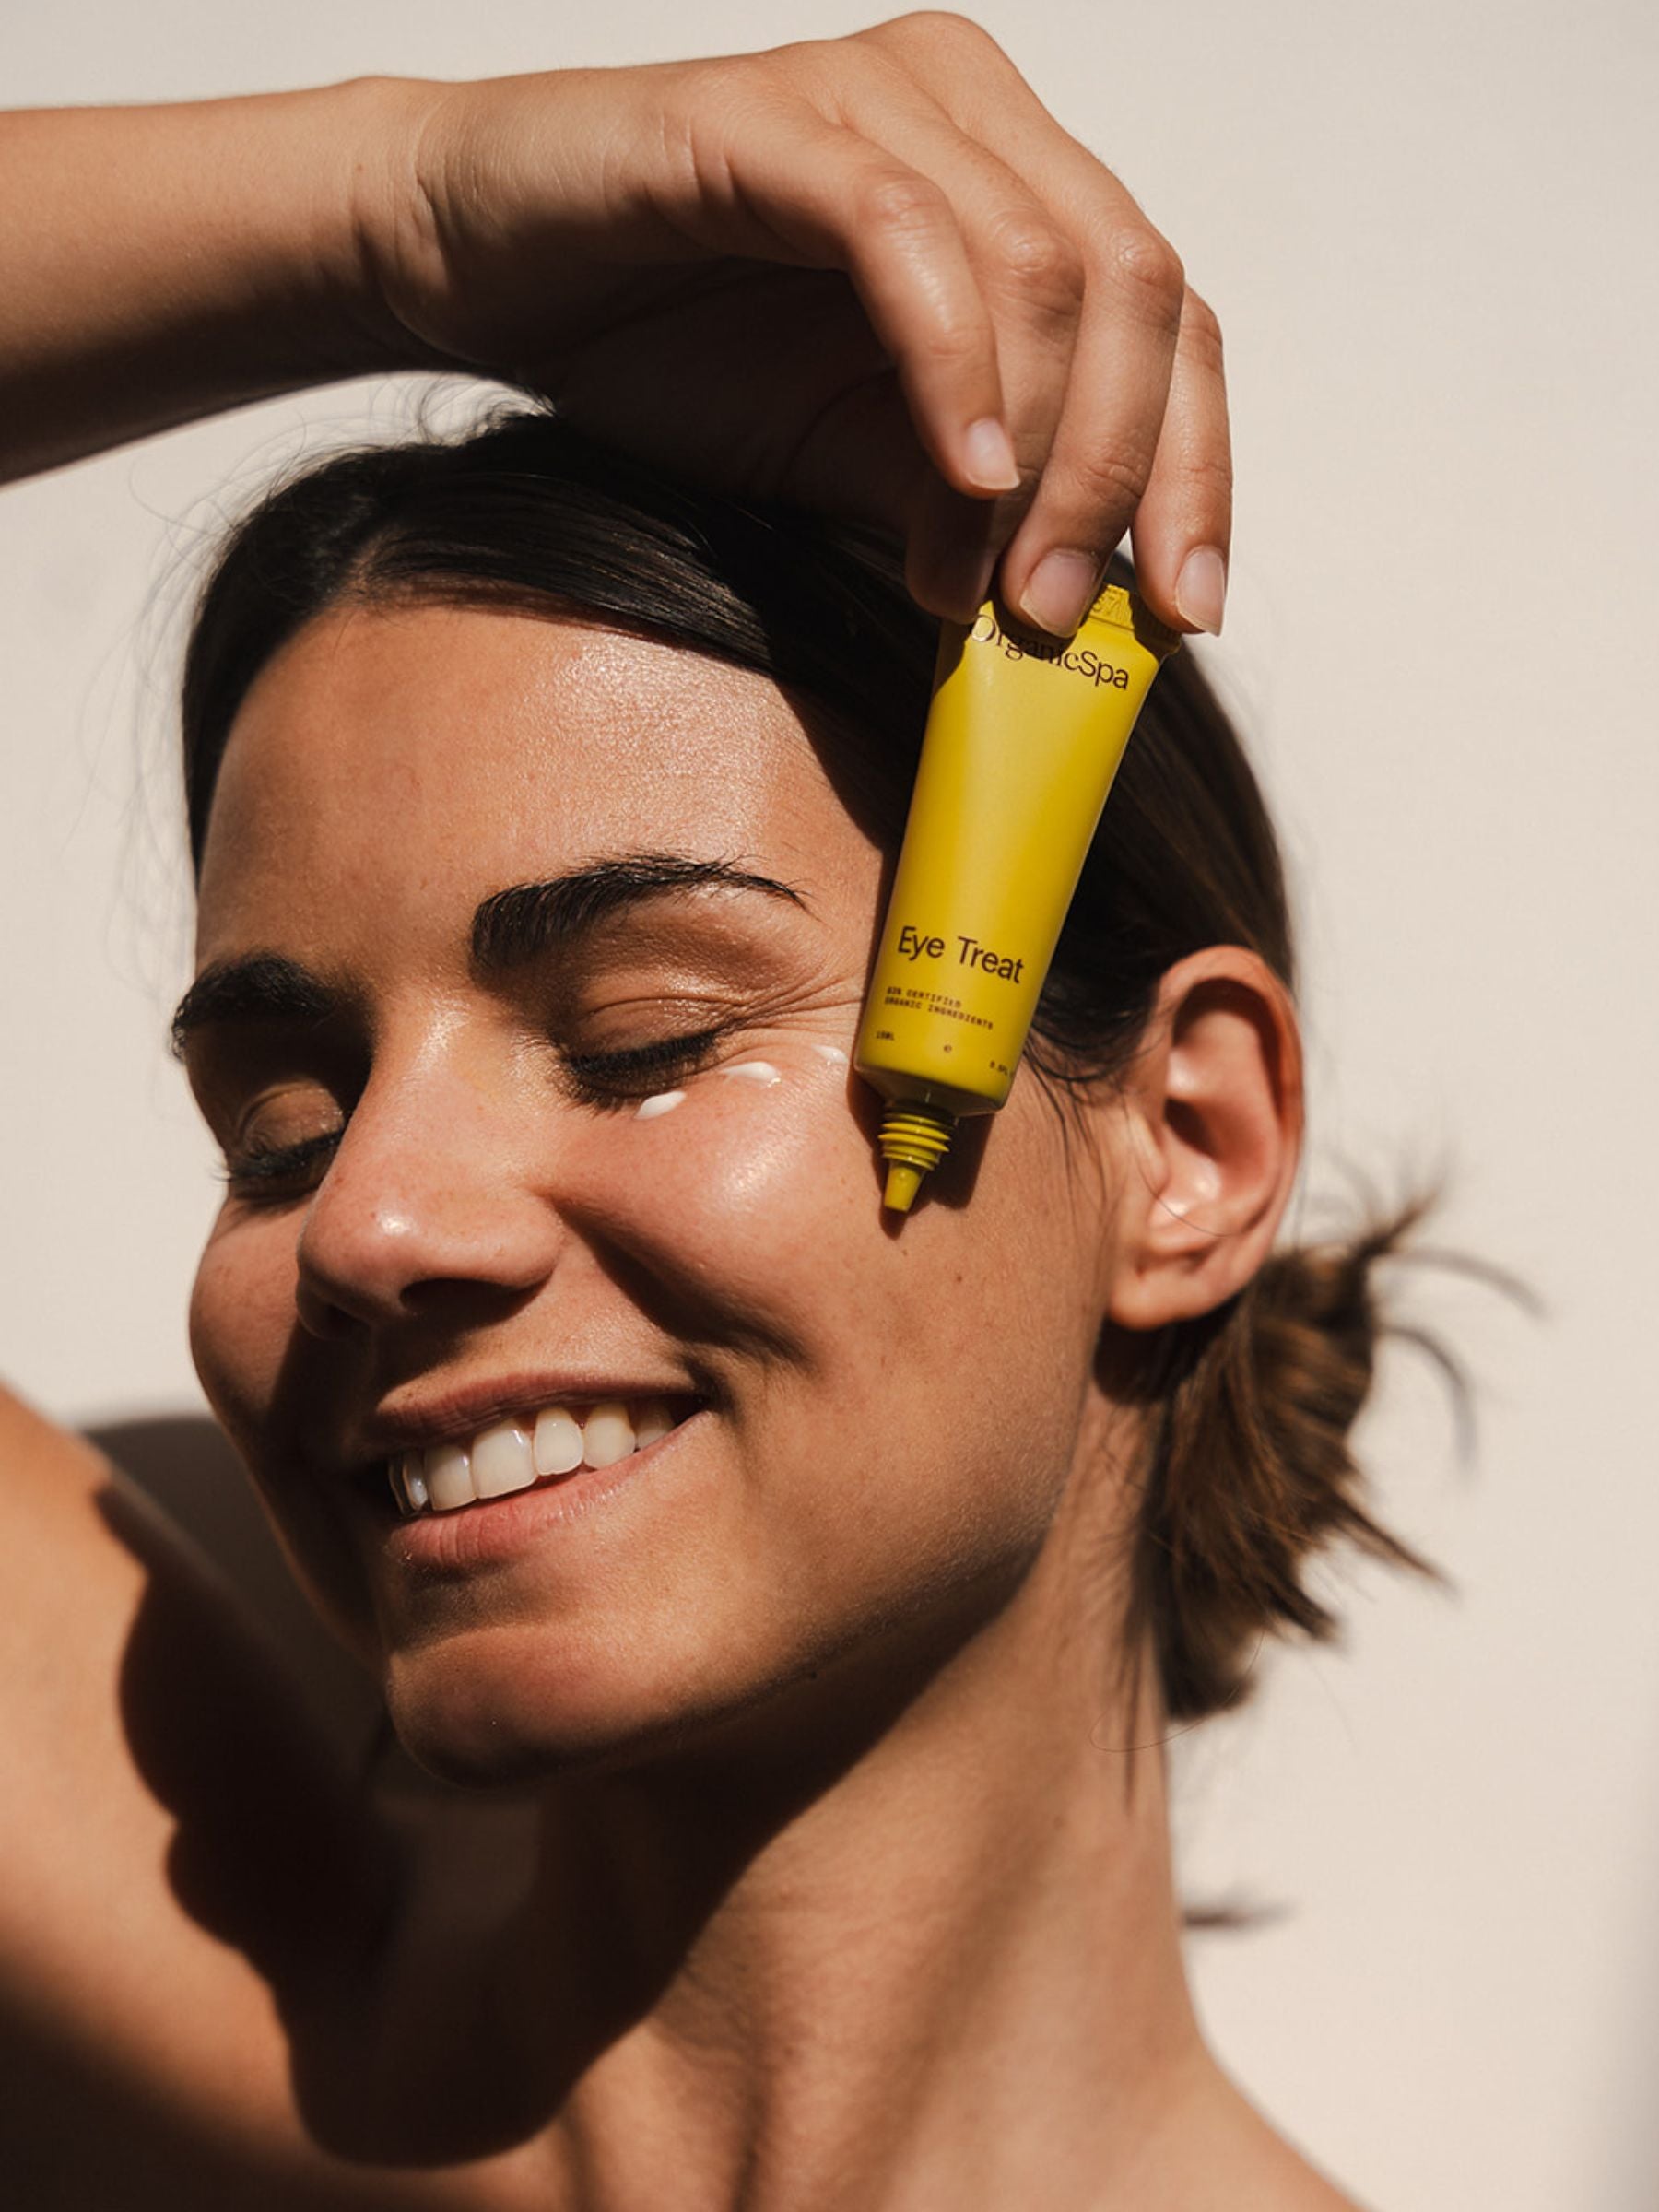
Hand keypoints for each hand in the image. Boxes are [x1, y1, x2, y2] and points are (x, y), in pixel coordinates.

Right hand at [360, 12, 1229, 637]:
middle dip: (1124, 474)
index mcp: (1013, 179)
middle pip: (1136, 287)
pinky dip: (950, 369)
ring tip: (990, 587)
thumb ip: (964, 502)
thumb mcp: (850, 455)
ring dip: (1038, 453)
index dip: (1196, 466)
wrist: (481, 271)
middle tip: (1067, 617)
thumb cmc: (666, 346)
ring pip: (1040, 265)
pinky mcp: (775, 120)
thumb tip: (1069, 603)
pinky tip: (959, 477)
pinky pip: (903, 237)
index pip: (1167, 316)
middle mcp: (969, 111)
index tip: (1184, 610)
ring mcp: (876, 99)